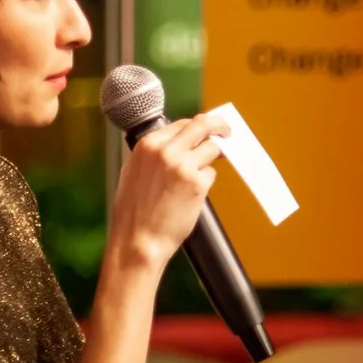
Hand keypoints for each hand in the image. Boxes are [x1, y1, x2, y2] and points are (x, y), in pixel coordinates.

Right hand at [107, 113, 226, 271]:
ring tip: (204, 172)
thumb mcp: (135, 170)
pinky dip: (206, 181)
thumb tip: (180, 142)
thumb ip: (156, 153)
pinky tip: (192, 195)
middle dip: (219, 126)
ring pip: (212, 148)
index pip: (183, 123)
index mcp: (148, 144)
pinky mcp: (198, 184)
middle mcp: (166, 151)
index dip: (198, 126)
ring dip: (213, 157)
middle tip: (228, 132)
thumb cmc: (135, 211)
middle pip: (203, 126)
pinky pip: (211, 173)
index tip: (208, 129)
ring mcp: (184, 166)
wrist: (138, 239)